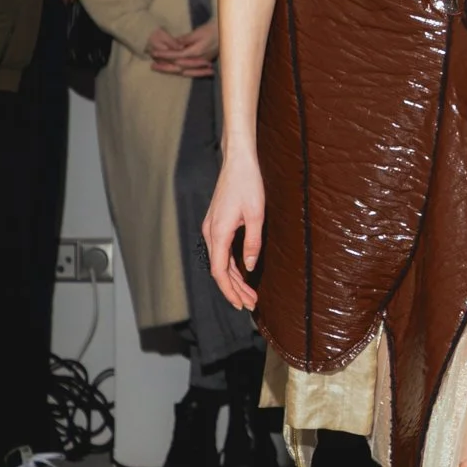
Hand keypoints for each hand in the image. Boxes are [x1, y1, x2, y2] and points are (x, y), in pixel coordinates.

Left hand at [147, 21, 218, 76]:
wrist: (228, 32)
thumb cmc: (214, 29)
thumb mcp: (198, 32)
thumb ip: (186, 40)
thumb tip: (174, 45)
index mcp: (196, 52)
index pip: (176, 56)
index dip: (164, 55)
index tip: (154, 54)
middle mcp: (198, 60)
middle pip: (178, 67)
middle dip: (164, 67)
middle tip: (152, 66)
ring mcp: (202, 62)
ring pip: (184, 71)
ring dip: (171, 70)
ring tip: (159, 68)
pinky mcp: (205, 61)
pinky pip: (191, 70)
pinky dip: (182, 72)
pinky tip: (175, 71)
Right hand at [203, 153, 264, 309]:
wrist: (238, 162)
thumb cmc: (248, 184)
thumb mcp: (256, 215)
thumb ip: (252, 242)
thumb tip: (249, 266)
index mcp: (218, 232)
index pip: (219, 271)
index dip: (230, 291)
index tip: (241, 304)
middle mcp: (210, 233)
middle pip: (219, 270)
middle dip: (234, 289)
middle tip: (250, 304)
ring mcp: (211, 228)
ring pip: (220, 262)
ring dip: (234, 279)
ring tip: (249, 294)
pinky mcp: (216, 224)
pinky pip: (221, 252)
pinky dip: (230, 266)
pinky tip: (241, 274)